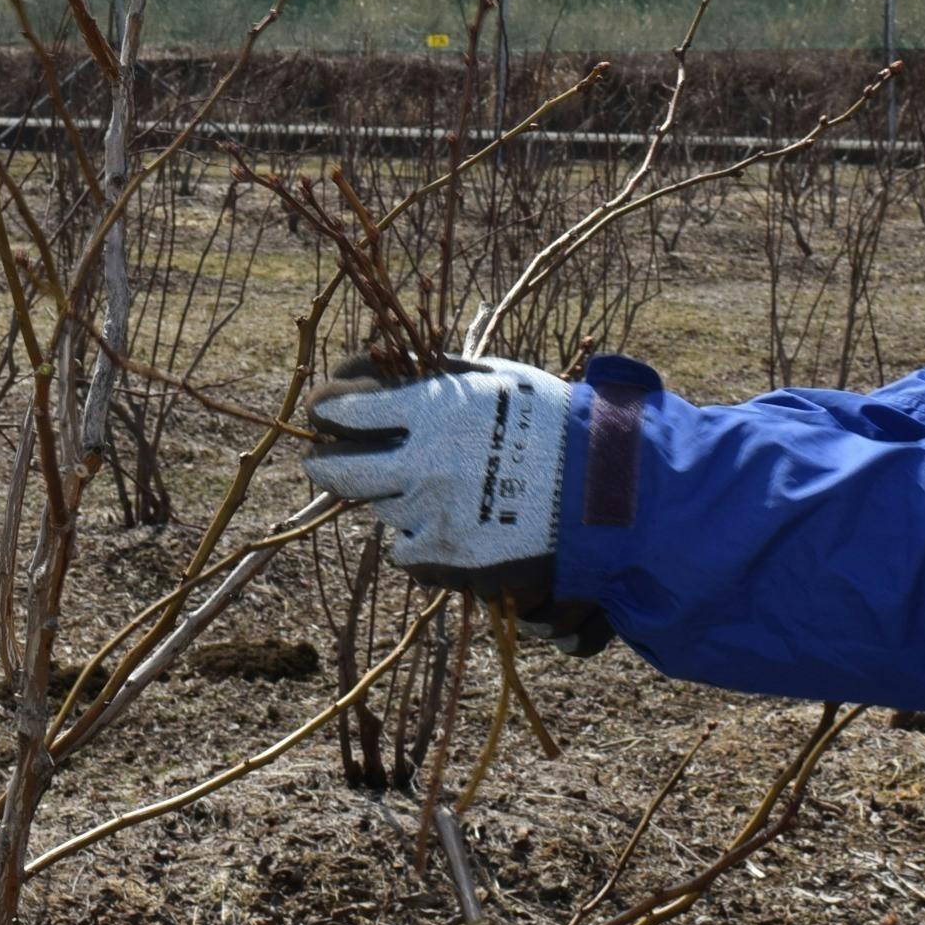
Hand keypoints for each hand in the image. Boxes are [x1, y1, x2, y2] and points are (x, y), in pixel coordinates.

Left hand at [302, 353, 570, 602]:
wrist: (603, 490)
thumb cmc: (555, 421)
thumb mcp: (496, 377)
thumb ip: (439, 377)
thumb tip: (395, 367)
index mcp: (431, 409)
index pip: (346, 411)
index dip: (328, 411)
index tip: (326, 413)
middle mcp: (421, 463)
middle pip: (338, 471)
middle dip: (323, 463)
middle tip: (321, 461)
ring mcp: (431, 513)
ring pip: (380, 509)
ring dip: (391, 496)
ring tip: (425, 486)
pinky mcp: (447, 556)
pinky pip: (406, 549)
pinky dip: (417, 538)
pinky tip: (443, 522)